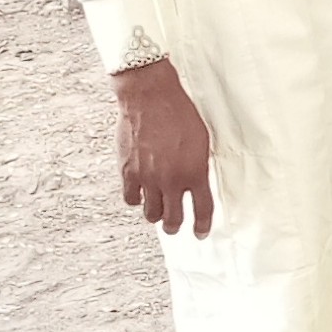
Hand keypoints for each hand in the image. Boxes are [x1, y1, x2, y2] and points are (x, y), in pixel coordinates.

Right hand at [113, 59, 214, 237]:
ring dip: (156, 215)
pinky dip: (136, 199)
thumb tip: (197, 185)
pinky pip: (130, 199)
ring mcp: (148, 178)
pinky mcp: (128, 172)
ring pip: (151, 214)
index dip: (202, 225)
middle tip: (177, 226)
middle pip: (173, 219)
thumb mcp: (201, 141)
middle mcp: (171, 180)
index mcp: (195, 172)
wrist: (151, 98)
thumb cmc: (180, 115)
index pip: (203, 209)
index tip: (201, 233)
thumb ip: (199, 167)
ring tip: (159, 211)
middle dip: (176, 226)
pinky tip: (141, 193)